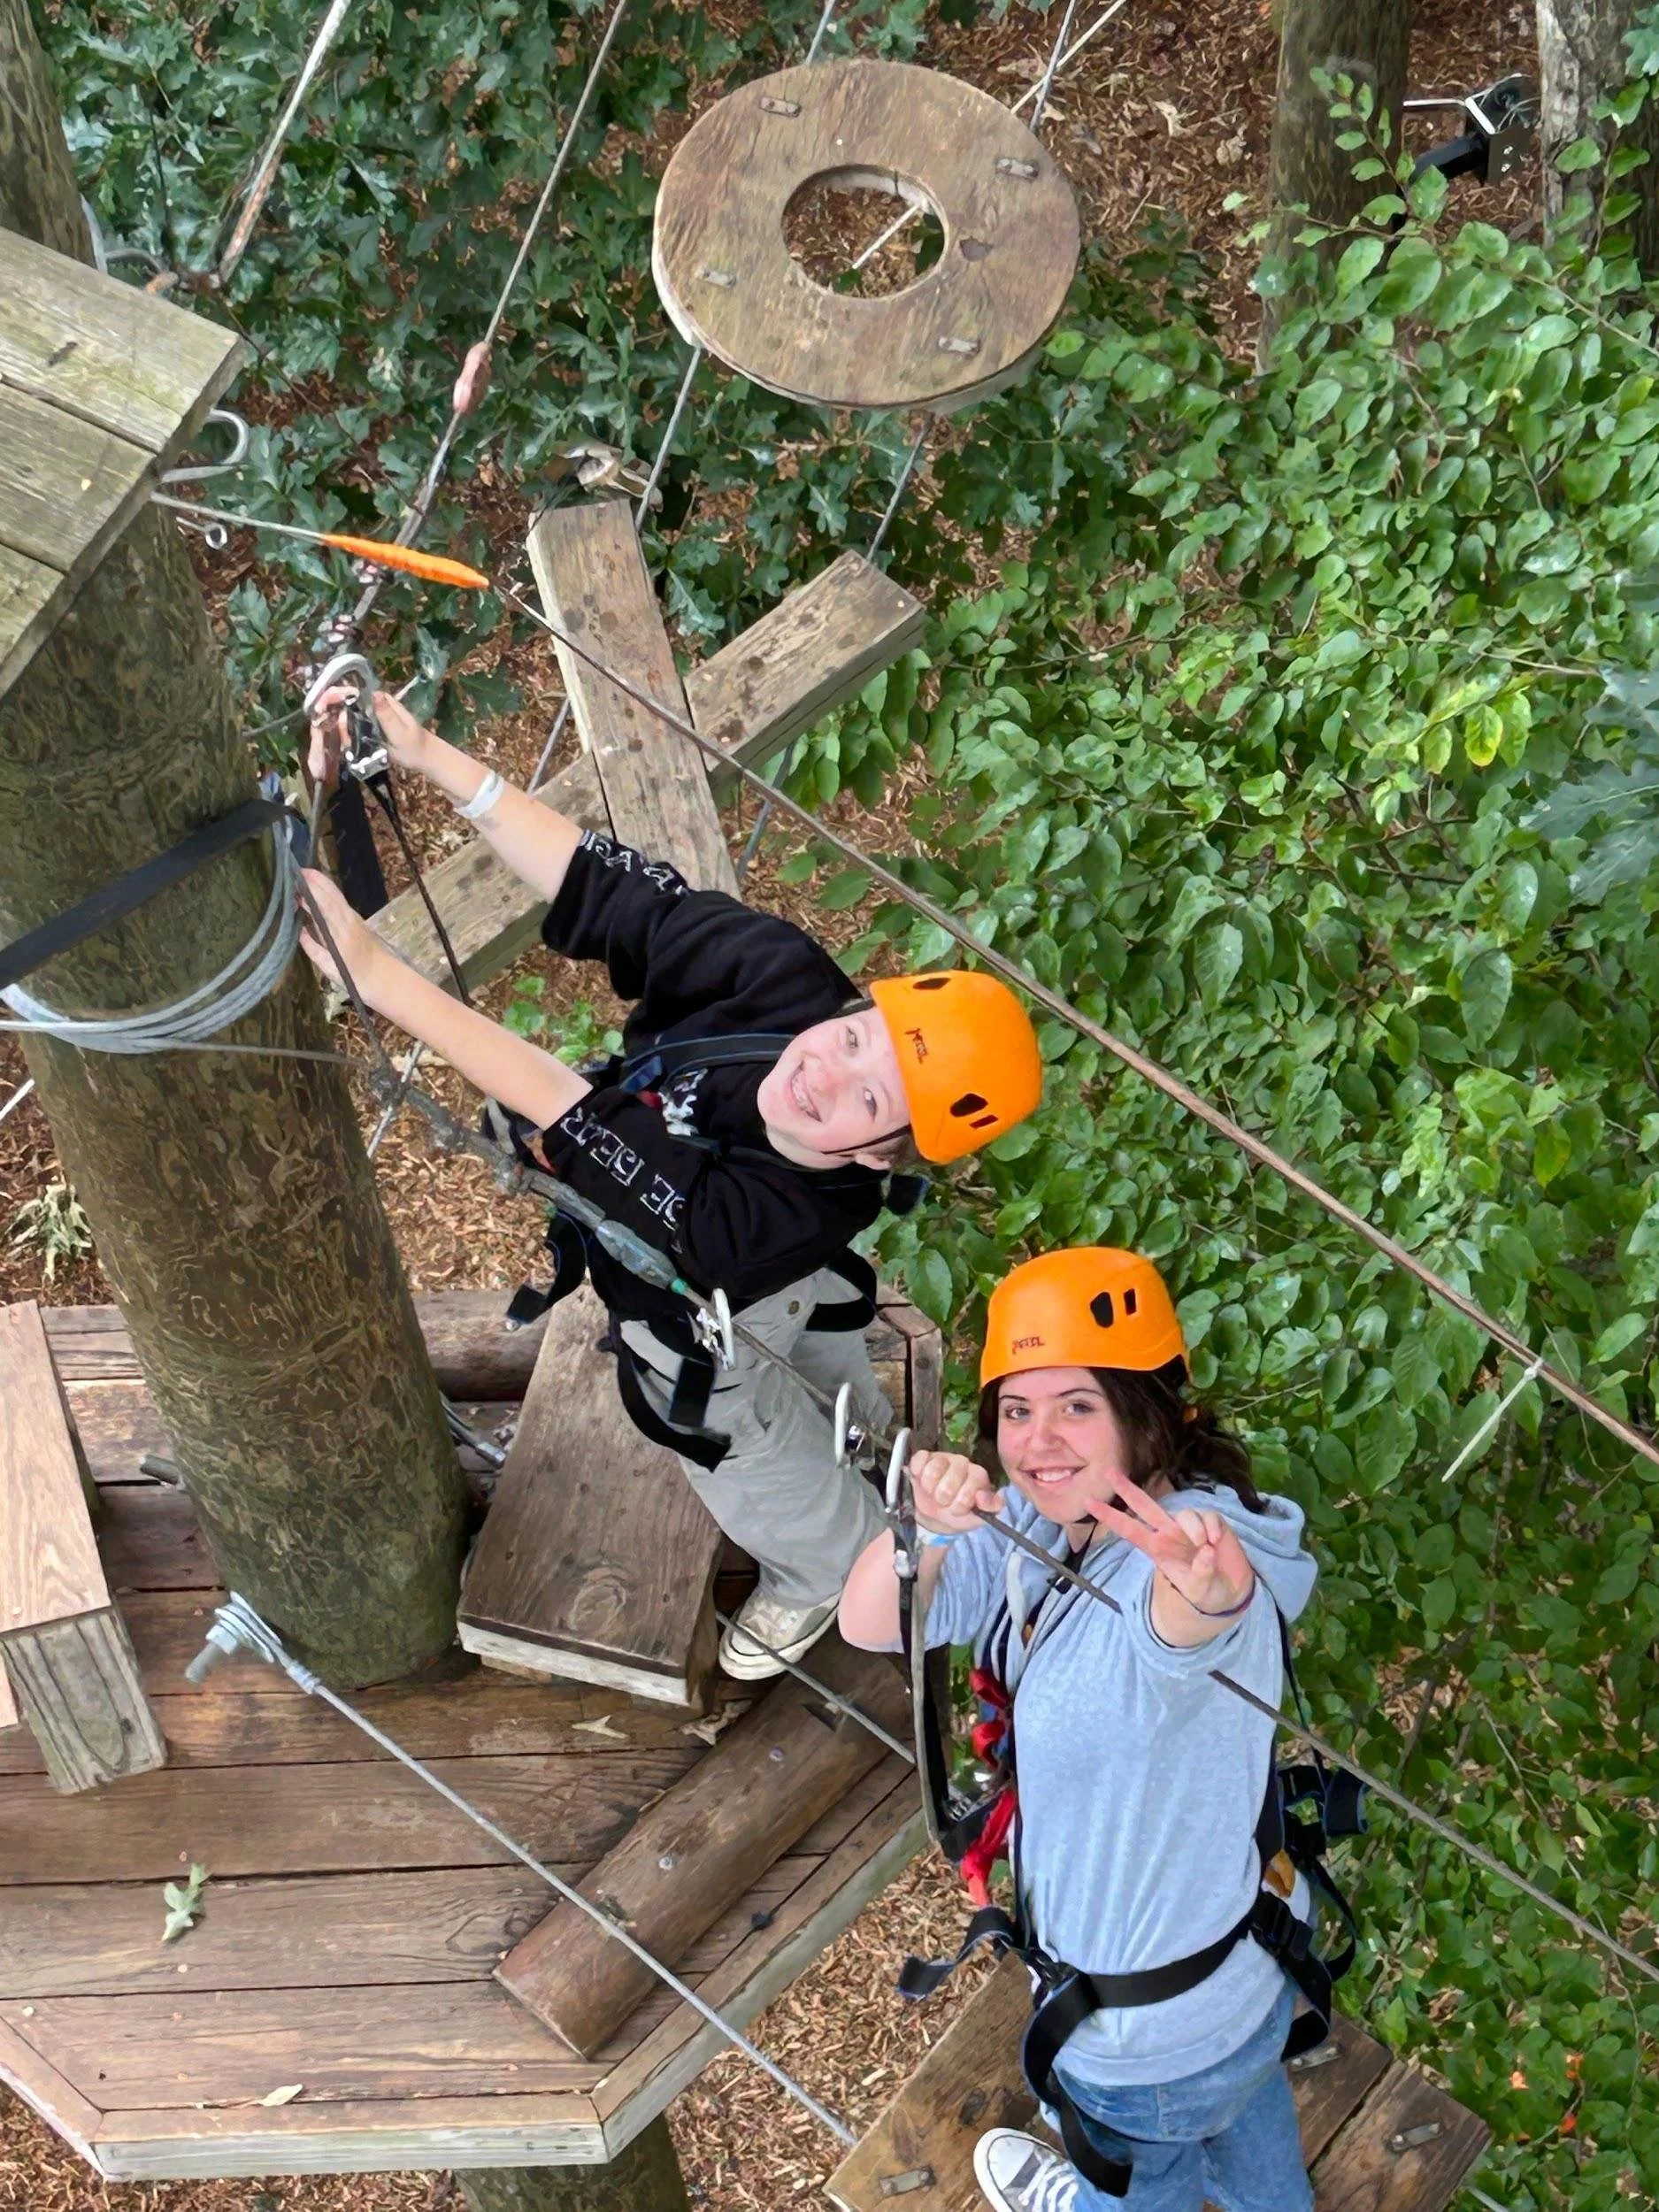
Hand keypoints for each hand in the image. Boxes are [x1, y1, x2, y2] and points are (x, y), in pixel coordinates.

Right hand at [296, 867, 382, 1000]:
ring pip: (337, 895)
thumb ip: (313, 949)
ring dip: (322, 883)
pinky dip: (328, 891)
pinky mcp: (356, 919)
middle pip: (332, 894)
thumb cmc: (355, 977)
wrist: (384, 977)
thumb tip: (300, 932)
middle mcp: (349, 920)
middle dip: (316, 880)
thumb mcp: (330, 968)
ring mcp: (354, 918)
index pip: (325, 905)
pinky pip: (340, 901)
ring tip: (305, 874)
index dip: (312, 891)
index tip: (297, 881)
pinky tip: (318, 888)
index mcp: (341, 933)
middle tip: (297, 870)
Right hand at [306, 686, 433, 785]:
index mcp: (385, 702)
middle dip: (337, 709)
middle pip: (353, 703)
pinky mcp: (375, 730)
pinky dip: (350, 731)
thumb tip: (374, 694)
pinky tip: (342, 739)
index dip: (341, 695)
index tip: (324, 702)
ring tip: (333, 731)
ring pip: (353, 715)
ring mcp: (376, 718)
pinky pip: (358, 727)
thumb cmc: (414, 746)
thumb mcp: (400, 731)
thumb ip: (387, 715)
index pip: (359, 692)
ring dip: (343, 722)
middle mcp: (379, 707)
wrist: (426, 759)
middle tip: (325, 719)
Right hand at [909, 1449, 1001, 1535]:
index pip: (975, 1479)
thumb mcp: (977, 1517)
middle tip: (943, 1502)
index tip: (956, 1510)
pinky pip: (920, 1458)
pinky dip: (917, 1471)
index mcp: (978, 1475)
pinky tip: (918, 1479)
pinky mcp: (924, 1457)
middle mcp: (962, 1463)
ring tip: (931, 1493)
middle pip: (953, 1476)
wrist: (934, 1517)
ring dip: (930, 1486)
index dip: (963, 1499)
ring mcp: (943, 1458)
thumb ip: (990, 1507)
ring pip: (935, 1467)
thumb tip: (982, 1498)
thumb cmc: (958, 1514)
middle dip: (944, 1496)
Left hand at [1090, 1474, 1254, 1617]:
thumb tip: (1205, 1551)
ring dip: (1194, 1528)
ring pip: (1184, 1513)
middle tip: (1109, 1472)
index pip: (1129, 1529)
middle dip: (1127, 1489)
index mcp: (1158, 1549)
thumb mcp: (1200, 1591)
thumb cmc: (1206, 1591)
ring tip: (1205, 1546)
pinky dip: (1212, 1527)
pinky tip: (1217, 1541)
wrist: (1231, 1592)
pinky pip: (1209, 1516)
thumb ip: (1201, 1574)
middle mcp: (1169, 1533)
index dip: (1110, 1516)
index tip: (1088, 1502)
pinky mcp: (1213, 1523)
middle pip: (1145, 1506)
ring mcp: (1190, 1526)